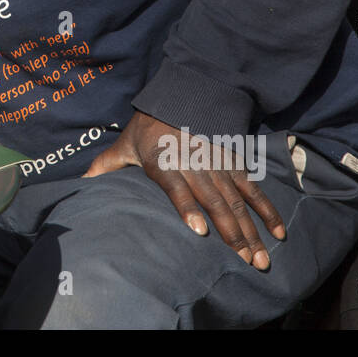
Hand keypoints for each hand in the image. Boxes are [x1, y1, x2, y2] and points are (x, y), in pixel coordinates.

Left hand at [84, 111, 285, 270]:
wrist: (180, 94)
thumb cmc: (148, 127)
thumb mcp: (125, 144)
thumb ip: (105, 166)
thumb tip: (80, 182)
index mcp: (164, 160)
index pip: (176, 186)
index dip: (188, 208)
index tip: (199, 231)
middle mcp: (193, 163)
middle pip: (214, 201)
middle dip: (231, 233)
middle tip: (245, 262)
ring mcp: (217, 163)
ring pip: (236, 200)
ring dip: (250, 230)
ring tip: (260, 258)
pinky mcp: (233, 162)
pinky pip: (252, 188)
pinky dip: (266, 209)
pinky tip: (277, 231)